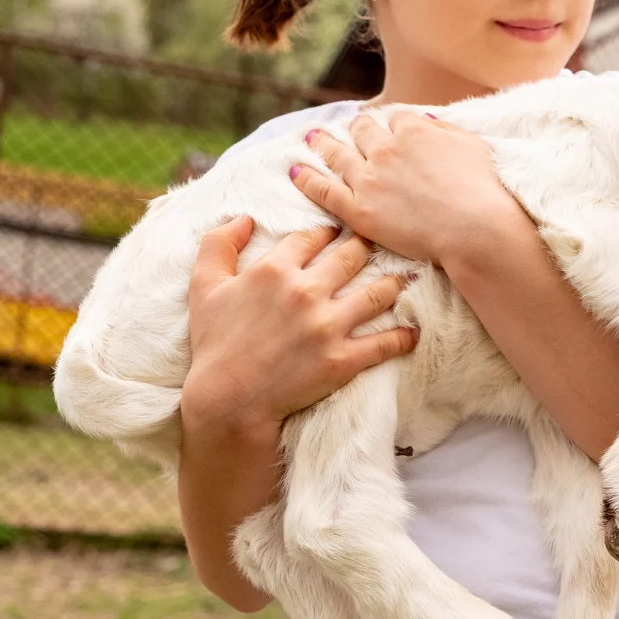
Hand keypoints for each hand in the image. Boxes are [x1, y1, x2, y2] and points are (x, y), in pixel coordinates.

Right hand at [180, 217, 414, 430]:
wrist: (227, 400)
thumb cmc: (215, 344)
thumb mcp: (204, 287)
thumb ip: (218, 244)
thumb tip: (244, 217)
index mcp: (275, 270)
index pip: (313, 236)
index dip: (329, 230)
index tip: (339, 231)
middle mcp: (306, 291)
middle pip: (353, 256)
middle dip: (368, 247)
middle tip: (383, 243)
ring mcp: (328, 325)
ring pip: (378, 293)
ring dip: (396, 284)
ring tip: (408, 278)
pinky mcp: (343, 359)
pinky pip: (385, 343)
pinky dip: (404, 337)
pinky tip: (414, 332)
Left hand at [290, 113, 520, 265]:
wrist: (474, 227)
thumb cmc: (482, 189)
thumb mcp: (473, 146)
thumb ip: (445, 131)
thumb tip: (424, 121)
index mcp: (414, 131)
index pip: (398, 119)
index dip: (395, 125)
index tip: (392, 130)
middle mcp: (386, 149)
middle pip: (364, 131)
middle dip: (357, 127)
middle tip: (349, 126)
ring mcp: (369, 178)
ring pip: (337, 155)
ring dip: (323, 143)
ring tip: (311, 137)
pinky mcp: (358, 208)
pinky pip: (323, 190)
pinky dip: (306, 178)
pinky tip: (294, 170)